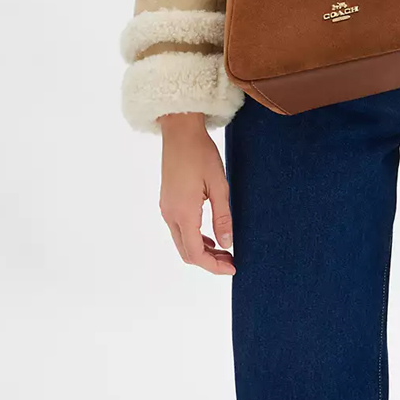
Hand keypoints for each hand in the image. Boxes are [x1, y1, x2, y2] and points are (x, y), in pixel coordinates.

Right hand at [157, 111, 234, 274]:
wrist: (180, 132)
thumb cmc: (201, 154)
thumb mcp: (219, 186)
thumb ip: (222, 218)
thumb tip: (227, 244)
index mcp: (183, 212)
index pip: (196, 253)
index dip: (214, 266)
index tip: (233, 268)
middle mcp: (170, 214)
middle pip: (187, 252)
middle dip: (209, 261)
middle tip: (231, 260)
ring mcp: (166, 208)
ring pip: (182, 242)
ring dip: (202, 250)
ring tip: (225, 249)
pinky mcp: (167, 202)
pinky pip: (179, 230)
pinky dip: (195, 238)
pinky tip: (211, 235)